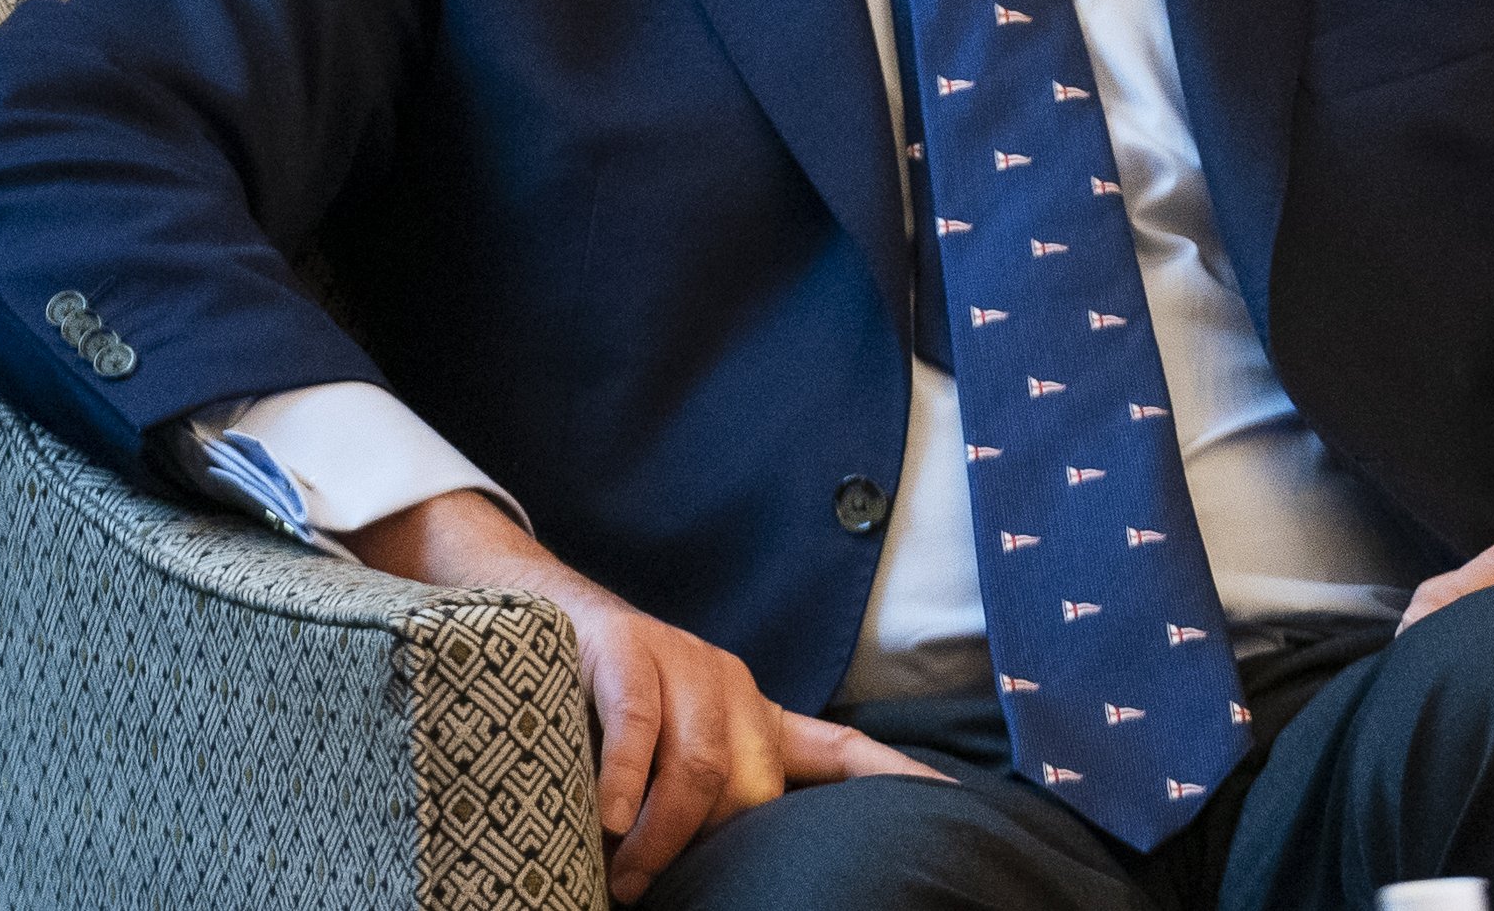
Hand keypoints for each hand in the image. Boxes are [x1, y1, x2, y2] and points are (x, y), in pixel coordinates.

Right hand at [349, 489, 946, 901]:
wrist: (536, 612)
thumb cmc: (603, 708)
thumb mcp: (672, 751)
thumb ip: (706, 800)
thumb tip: (729, 875)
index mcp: (754, 714)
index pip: (841, 750)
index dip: (897, 782)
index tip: (957, 807)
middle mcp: (731, 685)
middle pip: (752, 786)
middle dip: (715, 849)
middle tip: (653, 895)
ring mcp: (681, 662)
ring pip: (702, 766)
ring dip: (663, 837)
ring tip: (623, 882)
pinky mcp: (626, 649)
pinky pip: (640, 727)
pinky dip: (627, 782)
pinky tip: (609, 819)